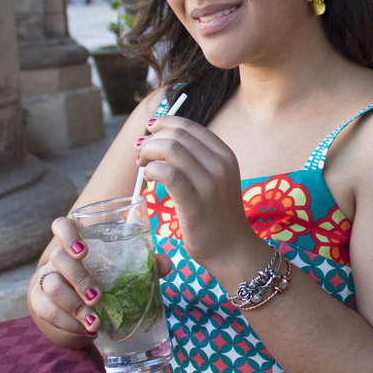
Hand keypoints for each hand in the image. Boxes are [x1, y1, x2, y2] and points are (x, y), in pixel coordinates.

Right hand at [29, 218, 173, 342]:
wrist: (80, 306)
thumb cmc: (105, 278)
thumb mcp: (124, 269)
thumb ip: (145, 263)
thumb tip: (165, 265)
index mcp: (77, 241)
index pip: (62, 226)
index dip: (68, 235)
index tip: (83, 251)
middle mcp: (57, 257)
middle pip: (59, 259)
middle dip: (79, 279)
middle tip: (97, 298)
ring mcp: (45, 278)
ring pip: (52, 286)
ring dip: (74, 306)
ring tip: (95, 323)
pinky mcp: (39, 301)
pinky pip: (46, 310)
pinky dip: (67, 322)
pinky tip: (85, 330)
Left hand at [136, 116, 249, 267]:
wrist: (232, 248)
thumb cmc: (217, 215)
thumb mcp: (216, 179)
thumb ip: (198, 160)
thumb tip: (164, 141)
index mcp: (225, 155)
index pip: (189, 126)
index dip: (164, 123)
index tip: (150, 132)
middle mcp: (220, 164)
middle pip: (177, 135)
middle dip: (152, 139)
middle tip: (140, 154)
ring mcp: (210, 183)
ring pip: (170, 149)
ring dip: (148, 152)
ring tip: (142, 165)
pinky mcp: (195, 202)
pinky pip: (167, 173)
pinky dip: (151, 170)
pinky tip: (148, 178)